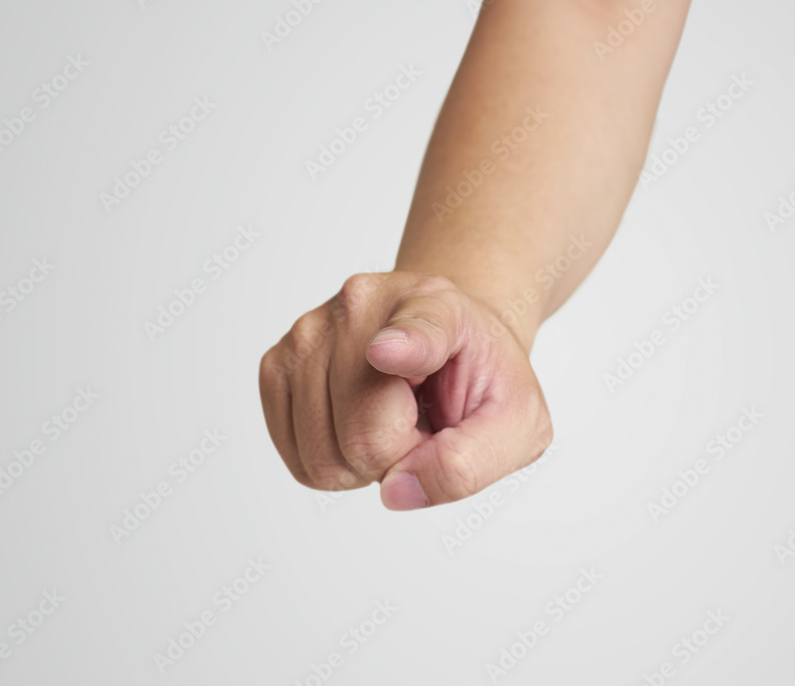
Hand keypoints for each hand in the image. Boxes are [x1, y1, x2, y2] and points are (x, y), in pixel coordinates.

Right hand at [259, 271, 552, 509]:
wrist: (449, 340)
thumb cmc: (481, 378)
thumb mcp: (517, 425)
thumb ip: (470, 462)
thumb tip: (394, 489)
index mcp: (437, 309)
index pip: (417, 330)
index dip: (403, 345)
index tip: (385, 351)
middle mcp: (362, 305)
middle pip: (361, 436)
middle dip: (397, 456)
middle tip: (421, 421)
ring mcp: (310, 330)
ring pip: (321, 455)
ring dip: (362, 462)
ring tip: (391, 418)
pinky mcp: (277, 362)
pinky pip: (296, 457)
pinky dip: (330, 462)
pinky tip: (356, 425)